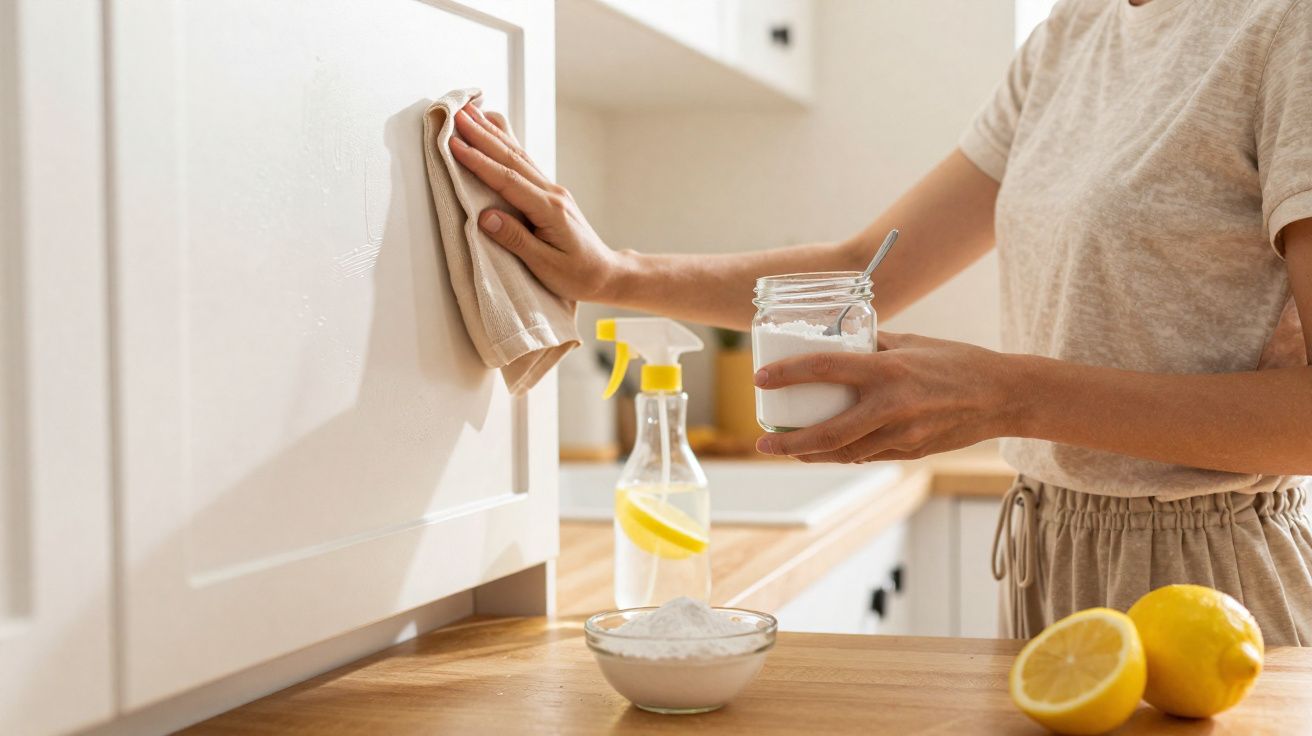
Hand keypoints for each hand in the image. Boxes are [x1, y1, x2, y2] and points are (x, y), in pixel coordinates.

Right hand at [448, 103, 625, 301]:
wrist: (605, 273)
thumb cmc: (578, 275)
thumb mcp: (545, 265)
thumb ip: (515, 240)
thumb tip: (485, 217)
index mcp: (550, 209)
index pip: (508, 180)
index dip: (479, 161)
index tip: (455, 143)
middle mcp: (551, 193)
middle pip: (512, 158)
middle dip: (482, 135)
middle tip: (457, 114)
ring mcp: (552, 190)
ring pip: (518, 156)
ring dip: (492, 133)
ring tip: (470, 113)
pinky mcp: (549, 194)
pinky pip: (524, 163)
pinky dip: (506, 144)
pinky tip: (495, 132)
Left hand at [753, 332, 1022, 462]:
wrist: (1004, 396)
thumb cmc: (958, 361)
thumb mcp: (913, 342)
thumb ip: (874, 345)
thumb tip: (839, 342)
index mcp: (888, 370)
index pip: (824, 369)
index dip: (788, 374)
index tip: (761, 379)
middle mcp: (892, 406)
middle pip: (827, 433)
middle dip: (788, 442)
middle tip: (763, 443)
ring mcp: (903, 435)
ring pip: (845, 452)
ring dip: (812, 453)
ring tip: (788, 448)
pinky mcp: (912, 452)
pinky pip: (867, 456)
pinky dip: (842, 454)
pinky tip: (825, 450)